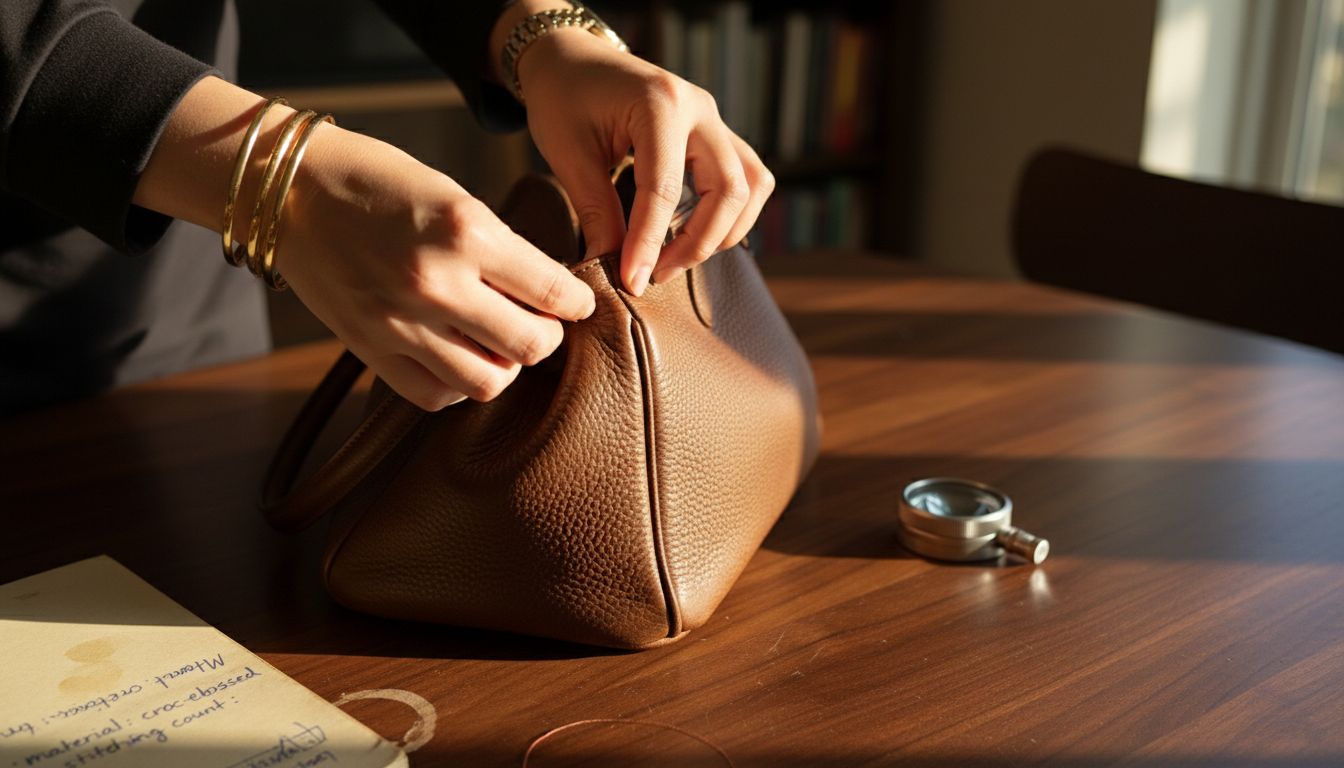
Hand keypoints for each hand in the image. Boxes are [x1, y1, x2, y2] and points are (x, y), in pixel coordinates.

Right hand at [275, 124, 595, 409]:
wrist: (290, 191)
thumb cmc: (379, 183)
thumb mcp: (453, 195)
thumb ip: (500, 247)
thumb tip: (549, 293)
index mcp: (467, 231)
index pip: (554, 290)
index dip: (577, 302)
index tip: (577, 303)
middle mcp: (437, 283)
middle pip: (531, 346)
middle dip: (547, 337)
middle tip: (541, 324)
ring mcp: (401, 323)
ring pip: (489, 382)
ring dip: (505, 365)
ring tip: (497, 342)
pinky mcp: (371, 349)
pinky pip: (437, 395)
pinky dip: (457, 384)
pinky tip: (456, 356)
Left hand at [515, 28, 773, 294]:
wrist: (571, 58)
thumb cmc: (563, 98)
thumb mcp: (568, 154)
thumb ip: (596, 211)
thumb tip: (614, 270)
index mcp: (660, 103)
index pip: (664, 189)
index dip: (649, 243)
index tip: (632, 281)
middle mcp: (699, 108)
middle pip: (728, 189)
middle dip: (697, 243)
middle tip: (655, 274)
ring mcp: (714, 119)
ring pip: (752, 185)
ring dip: (724, 231)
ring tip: (676, 257)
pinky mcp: (715, 133)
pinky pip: (747, 177)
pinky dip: (730, 213)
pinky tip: (692, 234)